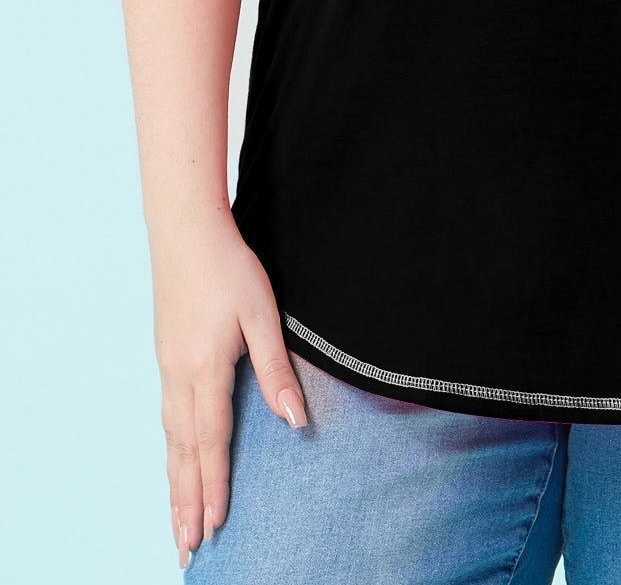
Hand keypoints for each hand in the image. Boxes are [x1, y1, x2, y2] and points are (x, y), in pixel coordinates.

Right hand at [148, 208, 308, 568]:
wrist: (185, 229)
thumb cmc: (229, 267)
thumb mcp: (262, 315)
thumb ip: (276, 370)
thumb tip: (295, 421)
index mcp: (204, 369)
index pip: (212, 442)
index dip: (214, 486)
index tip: (215, 526)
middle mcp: (179, 376)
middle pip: (184, 453)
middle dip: (187, 502)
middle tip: (188, 548)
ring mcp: (168, 368)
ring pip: (171, 439)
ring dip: (175, 484)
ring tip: (178, 522)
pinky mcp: (167, 357)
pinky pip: (168, 419)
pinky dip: (171, 452)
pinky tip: (176, 463)